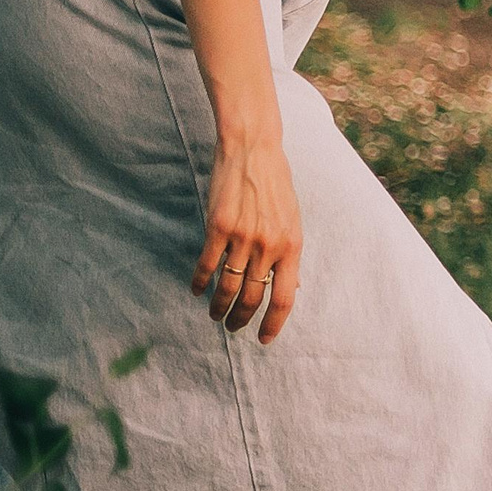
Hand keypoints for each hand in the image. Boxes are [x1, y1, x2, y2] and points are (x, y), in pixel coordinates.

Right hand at [190, 134, 304, 343]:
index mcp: (292, 246)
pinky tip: (197, 291)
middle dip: (242, 318)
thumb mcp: (293, 220)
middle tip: (233, 327)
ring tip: (215, 315)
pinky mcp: (218, 227)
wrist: (253, 151)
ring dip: (220, 306)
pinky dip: (200, 282)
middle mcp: (269, 245)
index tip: (264, 339)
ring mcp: (243, 237)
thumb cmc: (276, 186)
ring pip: (229, 286)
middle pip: (254, 297)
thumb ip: (290, 254)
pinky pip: (207, 265)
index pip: (285, 297)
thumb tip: (294, 286)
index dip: (274, 323)